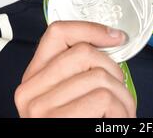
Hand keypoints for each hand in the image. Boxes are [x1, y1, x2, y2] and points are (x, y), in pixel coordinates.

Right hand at [14, 21, 135, 117]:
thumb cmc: (84, 124)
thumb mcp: (74, 93)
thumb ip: (81, 68)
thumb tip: (111, 39)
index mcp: (35, 78)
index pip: (58, 32)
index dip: (90, 28)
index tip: (115, 37)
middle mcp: (30, 91)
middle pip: (84, 52)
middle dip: (114, 70)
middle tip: (119, 90)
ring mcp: (40, 109)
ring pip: (99, 76)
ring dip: (122, 95)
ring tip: (119, 112)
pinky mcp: (56, 123)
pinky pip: (103, 97)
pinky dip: (120, 109)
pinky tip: (115, 121)